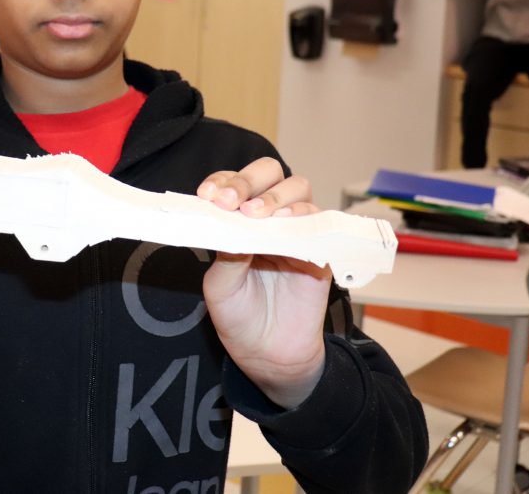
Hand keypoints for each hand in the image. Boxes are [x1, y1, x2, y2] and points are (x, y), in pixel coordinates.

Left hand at [197, 158, 331, 408]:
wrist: (268, 354)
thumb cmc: (239, 316)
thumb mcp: (220, 287)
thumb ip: (227, 254)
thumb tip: (234, 220)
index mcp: (238, 220)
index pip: (233, 183)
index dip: (223, 181)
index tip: (209, 195)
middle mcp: (267, 218)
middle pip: (269, 174)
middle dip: (249, 180)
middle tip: (232, 201)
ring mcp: (295, 231)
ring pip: (297, 189)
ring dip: (276, 196)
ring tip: (256, 214)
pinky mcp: (319, 249)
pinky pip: (319, 221)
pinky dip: (303, 216)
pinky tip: (286, 225)